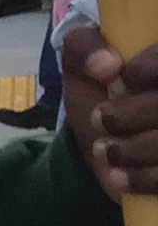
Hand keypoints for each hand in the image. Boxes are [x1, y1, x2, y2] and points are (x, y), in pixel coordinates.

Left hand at [61, 25, 157, 198]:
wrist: (104, 146)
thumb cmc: (101, 98)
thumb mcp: (83, 68)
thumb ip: (84, 48)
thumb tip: (107, 65)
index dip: (143, 72)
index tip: (122, 81)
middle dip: (126, 117)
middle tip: (101, 120)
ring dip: (130, 150)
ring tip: (105, 149)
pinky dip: (140, 178)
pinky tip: (118, 175)